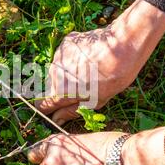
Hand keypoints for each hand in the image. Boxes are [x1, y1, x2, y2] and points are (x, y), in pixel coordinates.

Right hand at [35, 0, 164, 124]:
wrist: (122, 45)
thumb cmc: (114, 77)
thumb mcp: (95, 101)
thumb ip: (71, 111)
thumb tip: (56, 120)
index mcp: (60, 91)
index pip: (41, 105)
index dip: (48, 109)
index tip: (54, 111)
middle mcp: (54, 73)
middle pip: (50, 88)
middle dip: (61, 91)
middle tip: (81, 89)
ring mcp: (58, 56)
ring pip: (57, 72)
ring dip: (66, 75)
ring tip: (87, 72)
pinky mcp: (65, 44)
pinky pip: (63, 58)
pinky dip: (71, 61)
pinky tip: (87, 60)